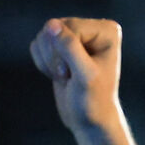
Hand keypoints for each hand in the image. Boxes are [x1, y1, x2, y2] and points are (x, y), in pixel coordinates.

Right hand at [29, 18, 122, 135]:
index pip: (71, 27)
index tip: (72, 74)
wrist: (89, 120)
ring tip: (65, 76)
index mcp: (107, 30)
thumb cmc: (93, 100)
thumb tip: (51, 24)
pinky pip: (37, 43)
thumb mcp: (84, 75)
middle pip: (55, 27)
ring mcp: (74, 35)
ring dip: (48, 60)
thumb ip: (69, 47)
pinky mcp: (59, 45)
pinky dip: (42, 62)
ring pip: (44, 35)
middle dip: (55, 56)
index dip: (64, 52)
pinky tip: (58, 75)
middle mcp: (92, 28)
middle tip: (68, 76)